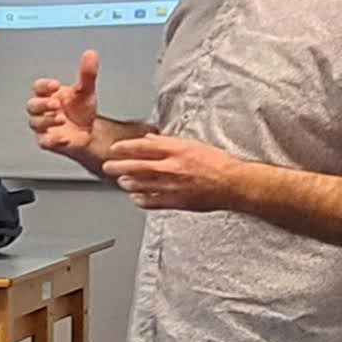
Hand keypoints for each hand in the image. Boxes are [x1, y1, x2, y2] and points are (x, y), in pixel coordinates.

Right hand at [27, 50, 102, 159]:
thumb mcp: (86, 91)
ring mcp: (44, 126)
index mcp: (49, 95)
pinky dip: (53, 140)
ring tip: (61, 119)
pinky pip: (45, 142)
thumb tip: (91, 54)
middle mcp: (43, 110)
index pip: (38, 87)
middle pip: (32, 106)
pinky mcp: (49, 141)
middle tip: (55, 103)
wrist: (90, 133)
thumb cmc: (82, 111)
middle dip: (42, 104)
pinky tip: (64, 137)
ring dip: (46, 121)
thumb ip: (87, 74)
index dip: (44, 86)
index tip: (56, 85)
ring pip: (35, 123)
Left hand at [99, 133, 251, 214]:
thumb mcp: (192, 144)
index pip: (141, 146)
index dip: (124, 148)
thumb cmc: (217, 163)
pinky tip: (136, 197)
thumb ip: (167, 143)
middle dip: (117, 166)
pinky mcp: (175, 201)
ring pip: (138, 184)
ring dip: (126, 182)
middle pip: (134, 166)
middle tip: (108, 166)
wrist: (233, 184)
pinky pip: (150, 201)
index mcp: (175, 150)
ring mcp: (170, 186)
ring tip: (122, 181)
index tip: (115, 149)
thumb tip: (149, 139)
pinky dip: (139, 199)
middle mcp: (170, 167)